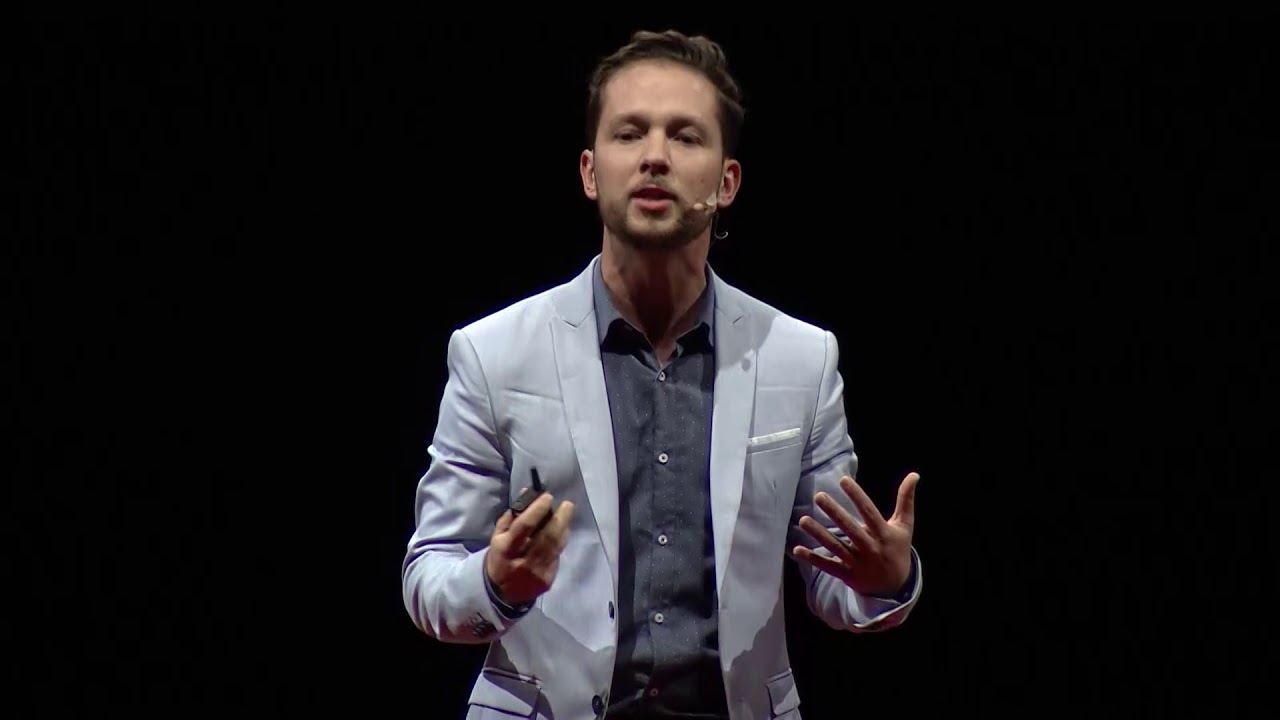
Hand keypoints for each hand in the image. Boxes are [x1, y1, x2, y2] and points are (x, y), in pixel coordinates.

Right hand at [485, 493, 574, 606]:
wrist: (501, 593)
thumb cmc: (500, 557)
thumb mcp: (497, 537)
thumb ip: (511, 517)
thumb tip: (527, 494)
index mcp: (505, 549)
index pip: (524, 526)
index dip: (537, 510)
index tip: (548, 497)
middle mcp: (522, 562)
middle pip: (546, 537)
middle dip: (560, 519)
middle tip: (567, 505)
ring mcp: (537, 573)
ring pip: (556, 546)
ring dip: (563, 528)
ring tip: (566, 514)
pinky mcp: (547, 580)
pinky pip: (557, 557)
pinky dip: (561, 542)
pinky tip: (562, 533)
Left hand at [792, 472, 917, 597]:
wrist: (896, 587)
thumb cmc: (898, 549)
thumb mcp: (905, 525)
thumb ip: (906, 500)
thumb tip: (914, 474)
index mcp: (883, 534)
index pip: (869, 512)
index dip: (857, 496)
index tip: (843, 480)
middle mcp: (869, 548)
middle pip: (850, 528)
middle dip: (834, 512)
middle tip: (818, 496)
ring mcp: (857, 562)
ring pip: (835, 547)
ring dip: (818, 534)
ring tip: (803, 520)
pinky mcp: (847, 575)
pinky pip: (828, 566)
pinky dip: (812, 559)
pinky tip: (797, 549)